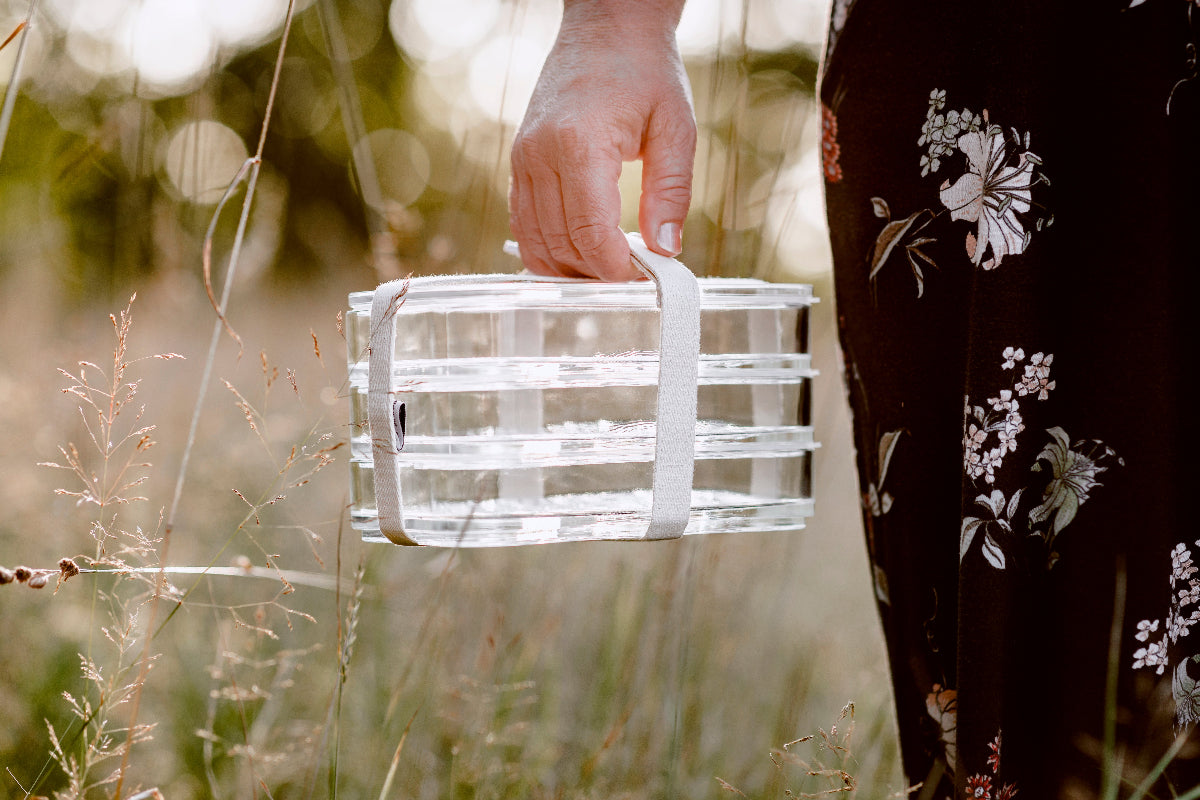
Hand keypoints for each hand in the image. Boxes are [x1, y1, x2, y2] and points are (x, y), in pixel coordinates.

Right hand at [509, 0, 694, 280]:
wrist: (606, 28)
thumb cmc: (645, 72)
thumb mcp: (676, 129)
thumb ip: (671, 192)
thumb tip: (666, 250)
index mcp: (579, 144)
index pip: (589, 232)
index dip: (614, 267)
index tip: (641, 276)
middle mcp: (540, 154)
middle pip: (560, 243)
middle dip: (595, 271)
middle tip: (631, 276)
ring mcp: (523, 158)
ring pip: (534, 241)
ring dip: (569, 266)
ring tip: (607, 268)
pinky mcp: (519, 161)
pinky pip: (523, 222)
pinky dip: (547, 247)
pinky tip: (580, 253)